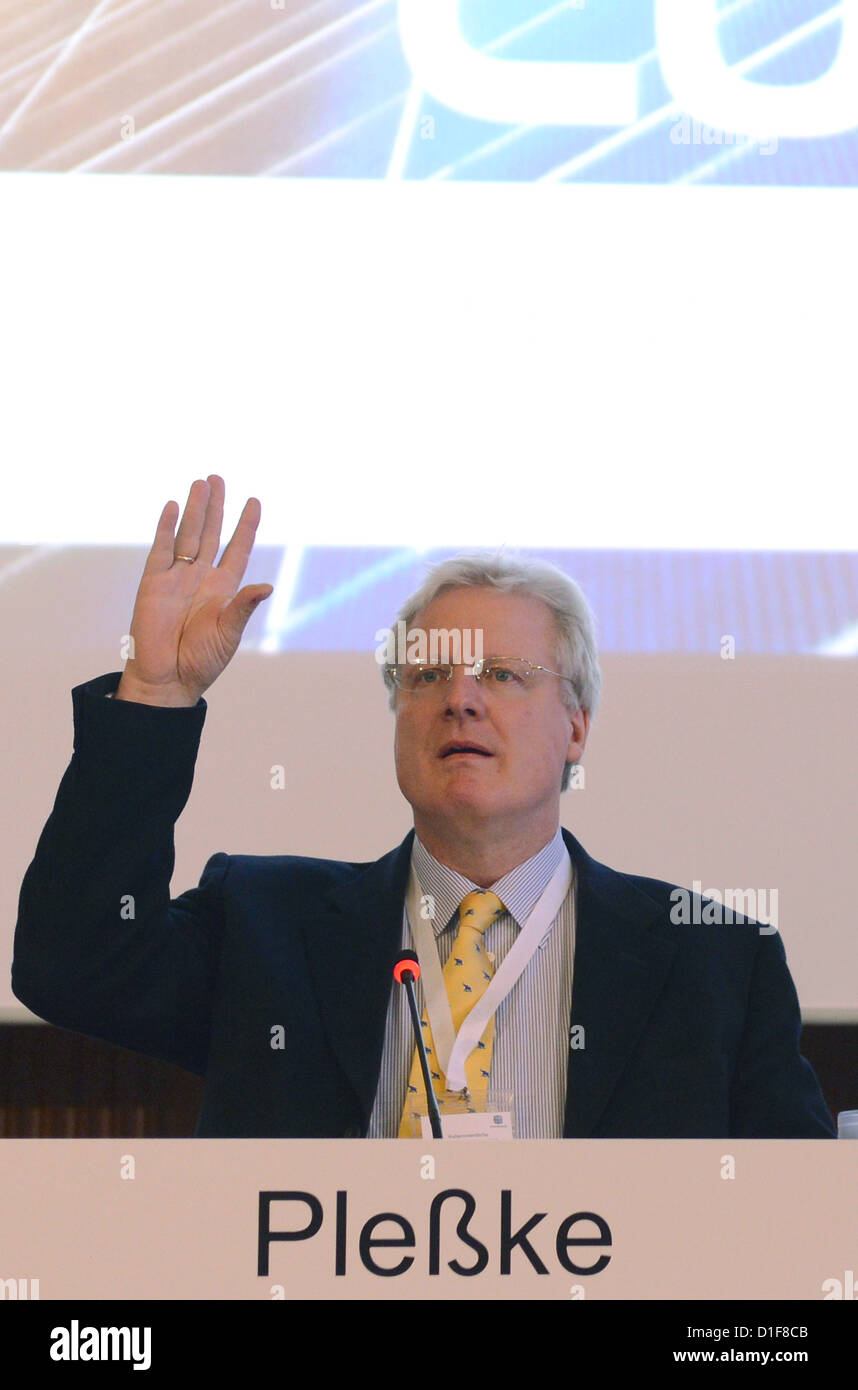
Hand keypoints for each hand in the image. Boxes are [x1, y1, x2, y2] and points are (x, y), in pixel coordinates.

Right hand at [116, 475, 272, 705]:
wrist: (168, 678)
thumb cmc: (202, 660)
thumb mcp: (229, 632)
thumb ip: (244, 606)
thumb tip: (267, 586)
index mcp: (224, 588)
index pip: (238, 548)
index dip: (246, 526)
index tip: (254, 501)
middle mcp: (201, 577)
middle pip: (211, 533)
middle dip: (216, 506)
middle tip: (218, 478)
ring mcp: (176, 577)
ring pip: (188, 534)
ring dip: (195, 509)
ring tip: (201, 483)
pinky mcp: (153, 582)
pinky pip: (161, 548)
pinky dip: (166, 526)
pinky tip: (173, 506)